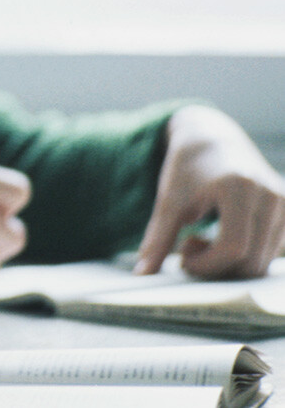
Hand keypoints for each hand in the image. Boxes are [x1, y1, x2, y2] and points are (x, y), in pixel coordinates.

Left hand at [135, 104, 284, 277]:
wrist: (213, 140)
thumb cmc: (188, 169)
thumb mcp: (168, 200)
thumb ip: (158, 238)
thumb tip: (143, 275)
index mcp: (238, 187)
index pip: (233, 246)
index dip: (206, 264)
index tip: (182, 259)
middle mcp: (271, 195)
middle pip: (252, 260)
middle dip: (217, 267)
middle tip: (188, 248)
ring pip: (264, 261)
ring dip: (230, 263)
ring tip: (204, 240)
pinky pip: (272, 252)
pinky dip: (247, 256)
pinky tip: (224, 239)